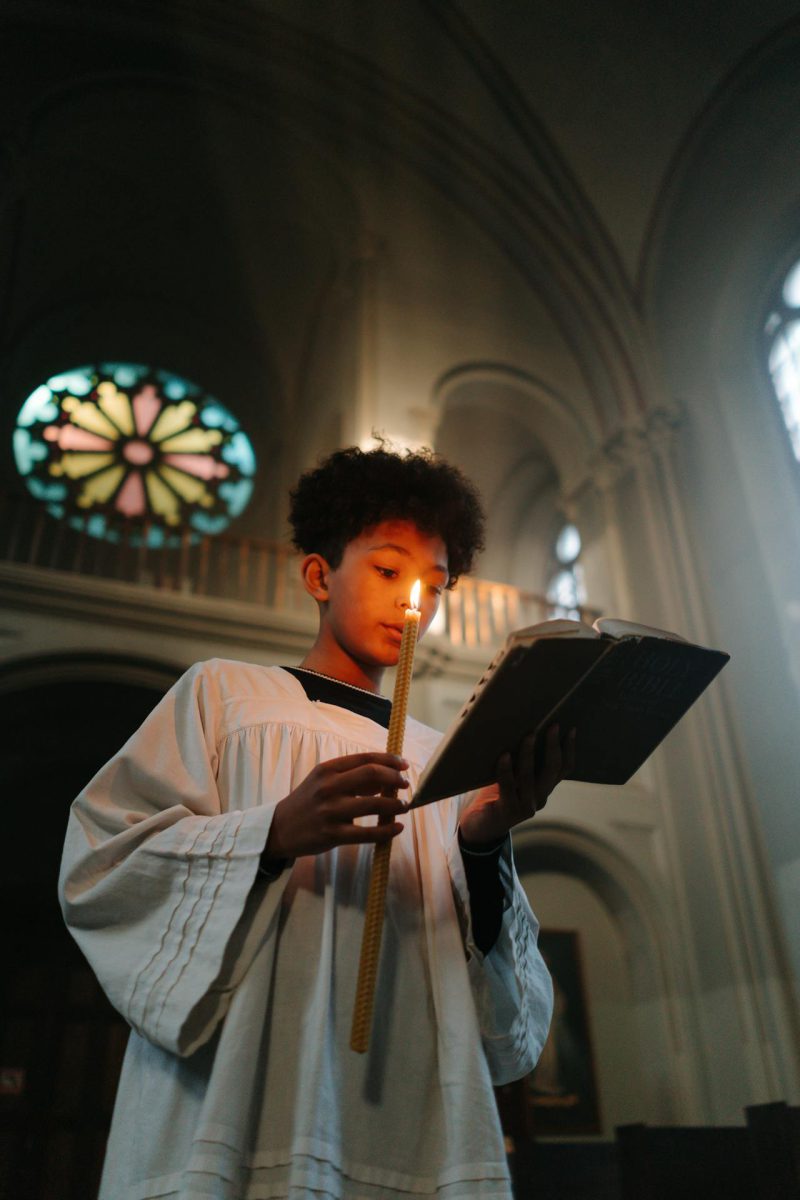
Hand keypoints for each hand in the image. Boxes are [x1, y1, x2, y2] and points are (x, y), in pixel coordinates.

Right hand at [264, 752, 409, 859]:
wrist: (279, 829)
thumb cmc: (307, 802)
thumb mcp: (322, 782)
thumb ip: (350, 778)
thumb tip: (385, 779)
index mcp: (327, 770)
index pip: (365, 759)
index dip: (389, 760)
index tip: (404, 765)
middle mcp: (328, 787)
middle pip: (371, 774)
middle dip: (394, 778)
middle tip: (405, 785)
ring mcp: (330, 811)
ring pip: (373, 804)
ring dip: (395, 804)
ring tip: (404, 806)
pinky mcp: (333, 835)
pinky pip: (367, 833)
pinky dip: (386, 831)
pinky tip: (397, 828)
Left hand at [458, 725, 575, 845]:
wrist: (480, 827)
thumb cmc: (495, 795)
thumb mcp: (513, 777)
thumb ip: (521, 762)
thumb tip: (523, 729)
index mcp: (544, 788)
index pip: (564, 769)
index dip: (569, 749)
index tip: (570, 729)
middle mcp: (539, 798)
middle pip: (552, 771)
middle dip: (553, 746)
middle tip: (552, 726)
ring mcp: (525, 806)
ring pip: (530, 777)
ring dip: (529, 754)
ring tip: (528, 735)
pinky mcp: (508, 811)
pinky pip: (508, 787)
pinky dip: (506, 770)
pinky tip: (504, 756)